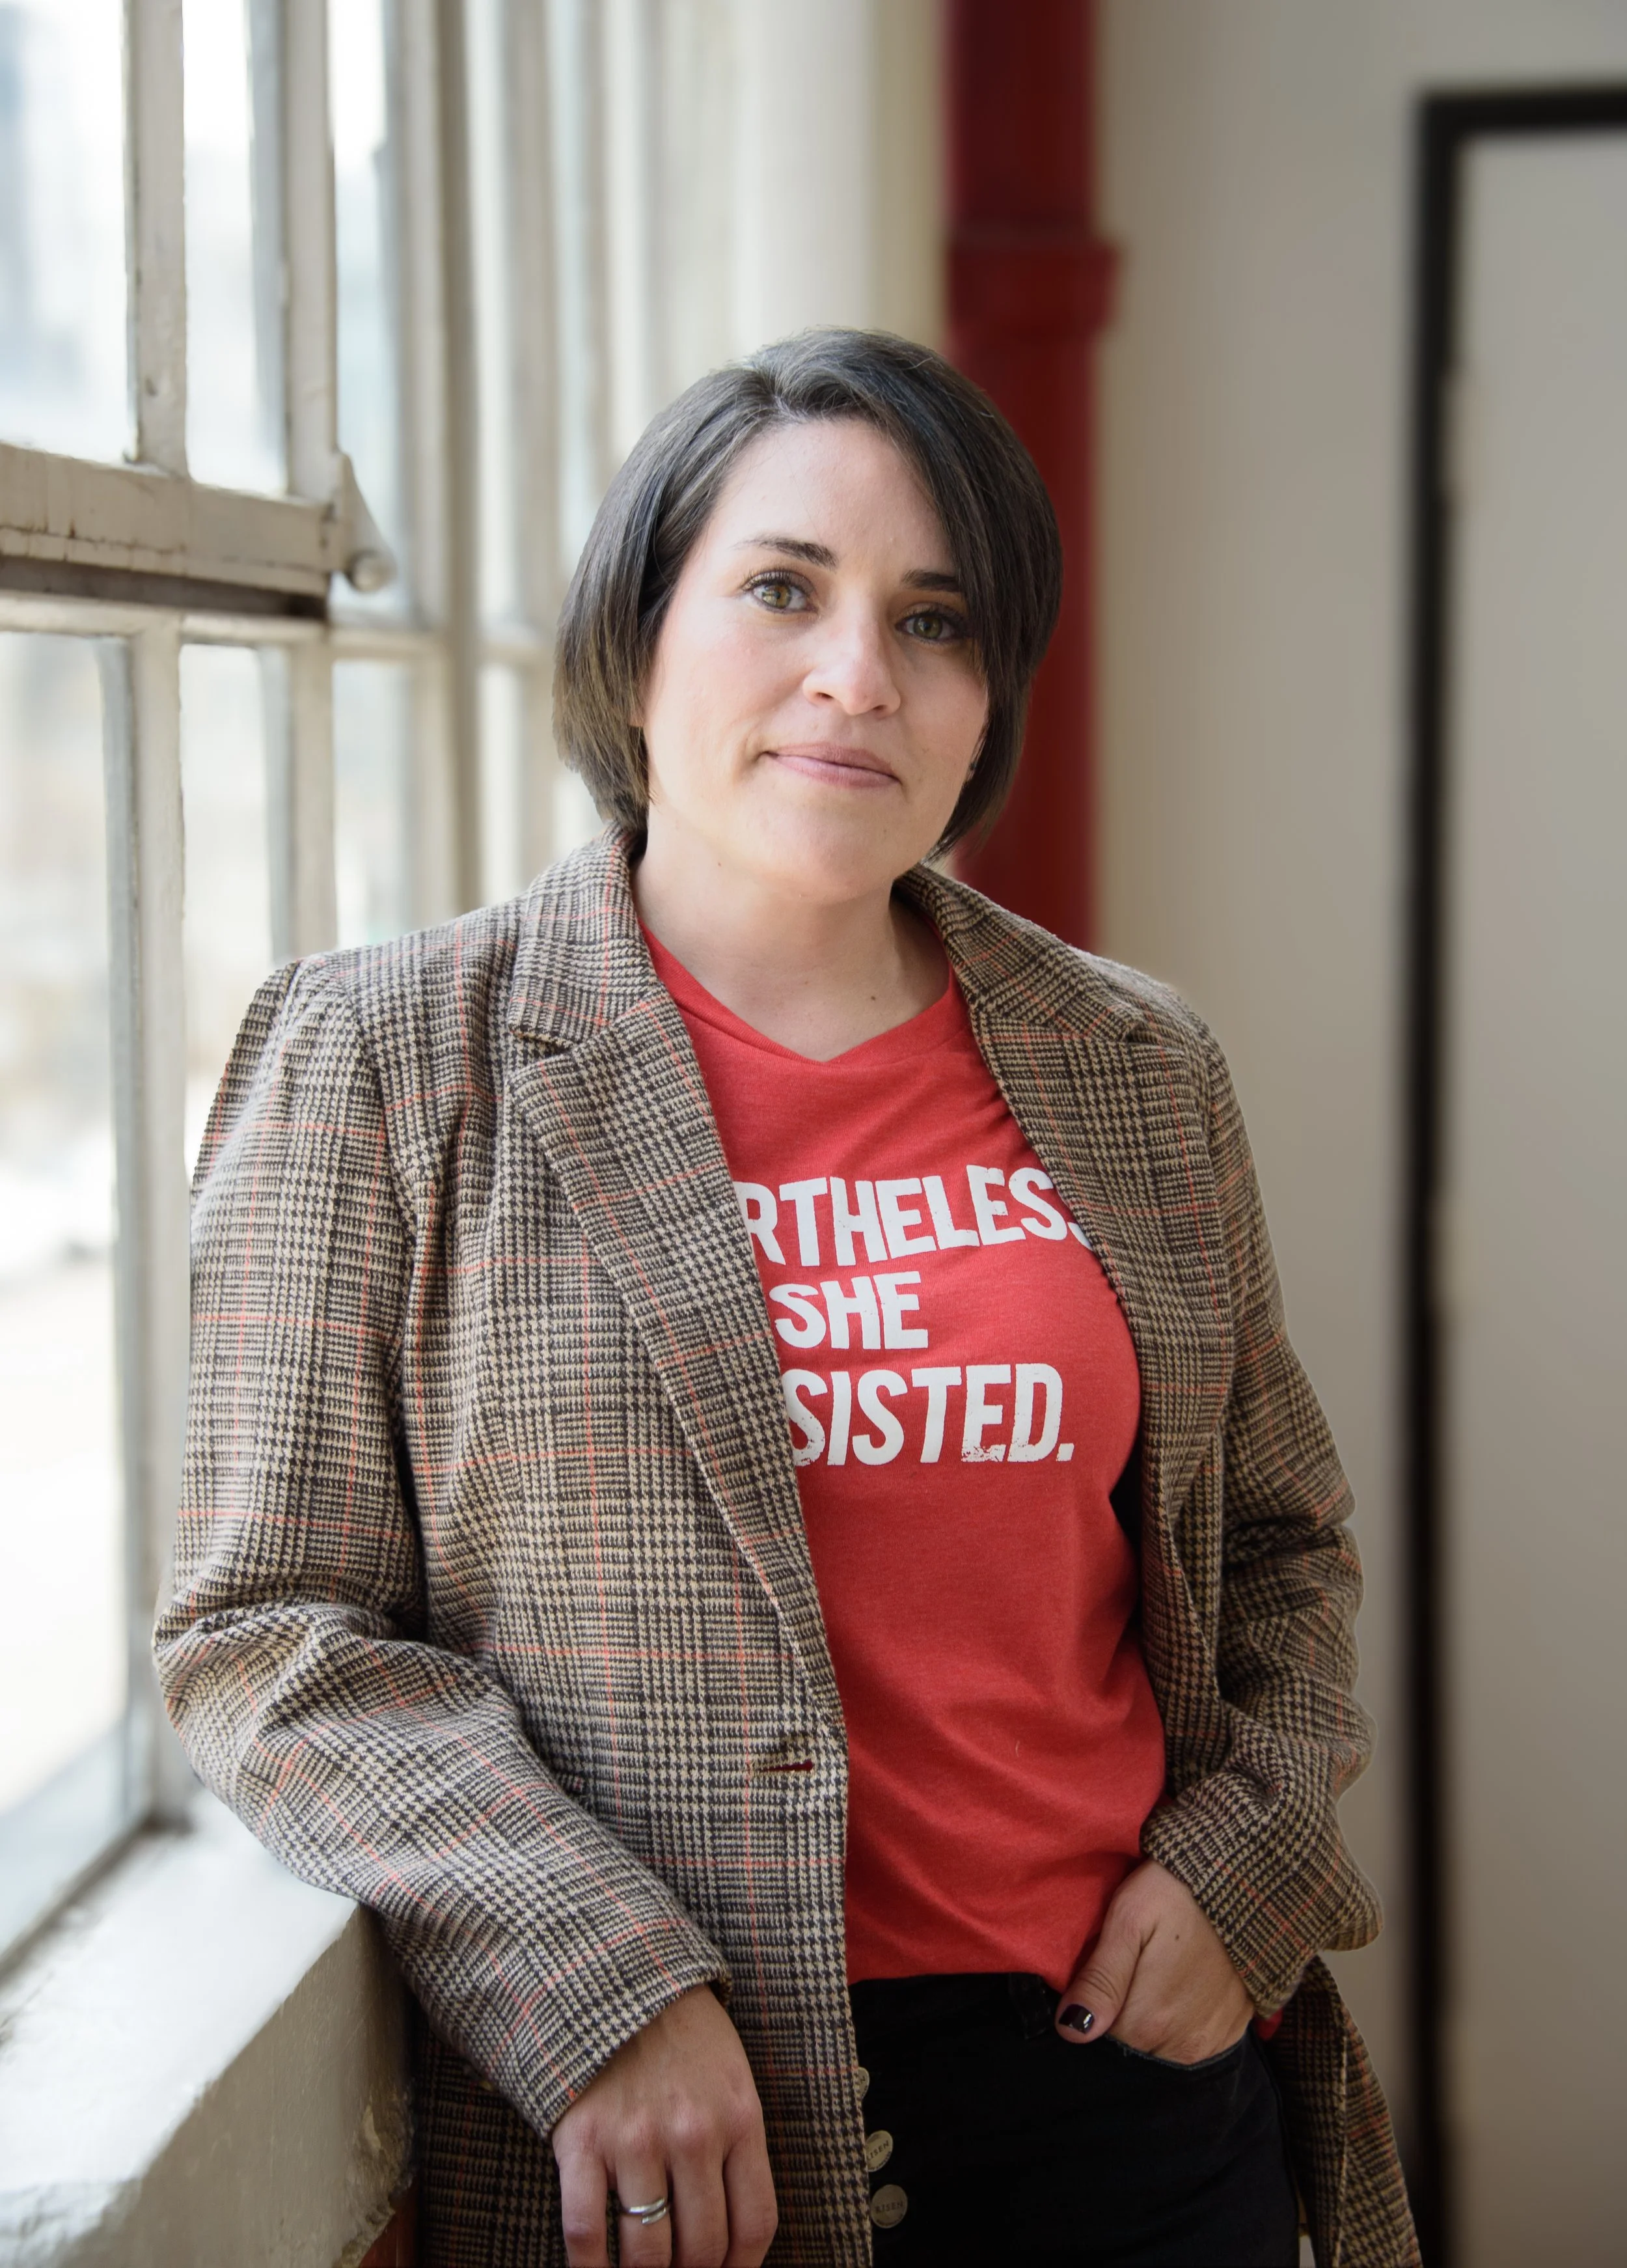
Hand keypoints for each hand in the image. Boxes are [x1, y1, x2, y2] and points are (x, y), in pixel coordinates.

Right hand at [552, 1985, 777, 2266]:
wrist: (612, 1972)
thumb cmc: (678, 2031)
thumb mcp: (729, 2075)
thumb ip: (735, 2142)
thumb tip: (731, 2228)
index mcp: (739, 2117)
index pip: (754, 2223)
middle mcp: (693, 2134)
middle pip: (702, 2248)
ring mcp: (636, 2139)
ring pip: (647, 2253)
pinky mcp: (581, 2140)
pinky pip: (586, 2233)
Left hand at [1054, 1859, 1254, 2063]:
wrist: (1241, 1879)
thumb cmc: (1175, 1892)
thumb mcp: (1128, 1920)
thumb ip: (1101, 1980)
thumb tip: (1070, 2032)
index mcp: (1148, 2022)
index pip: (1102, 2041)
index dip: (1096, 2008)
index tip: (1104, 1974)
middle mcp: (1183, 2046)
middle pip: (1133, 2048)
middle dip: (1123, 2016)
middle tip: (1135, 1967)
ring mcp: (1212, 2042)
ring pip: (1163, 2050)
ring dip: (1155, 2022)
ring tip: (1159, 1974)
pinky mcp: (1233, 2031)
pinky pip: (1195, 2045)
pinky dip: (1184, 2023)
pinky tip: (1182, 1987)